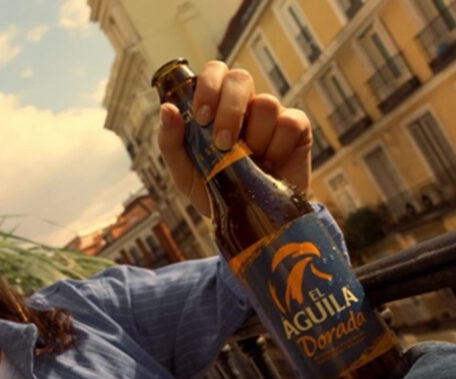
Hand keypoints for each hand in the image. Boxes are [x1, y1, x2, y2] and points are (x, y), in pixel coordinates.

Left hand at [157, 61, 312, 216]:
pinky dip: (277, 147)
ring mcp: (272, 115)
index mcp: (216, 105)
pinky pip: (290, 122)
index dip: (208, 86)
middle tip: (221, 143)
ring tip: (248, 163)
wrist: (246, 220)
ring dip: (253, 138)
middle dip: (229, 109)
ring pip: (266, 103)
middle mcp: (245, 104)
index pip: (215, 72)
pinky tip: (269, 165)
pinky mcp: (297, 130)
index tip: (201, 117)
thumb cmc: (214, 189)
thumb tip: (167, 108)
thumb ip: (171, 140)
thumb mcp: (183, 170)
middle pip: (240, 78)